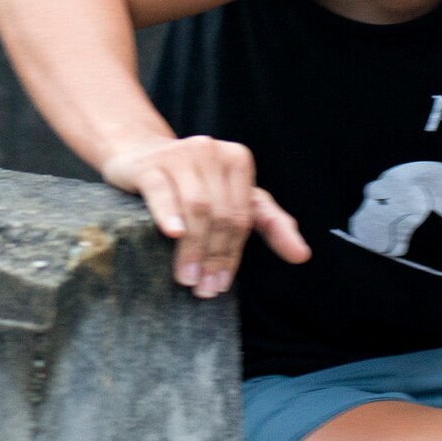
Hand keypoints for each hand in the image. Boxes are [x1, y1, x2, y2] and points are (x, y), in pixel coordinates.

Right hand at [100, 136, 310, 297]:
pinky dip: (169, 213)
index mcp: (238, 161)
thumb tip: (302, 256)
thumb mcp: (234, 197)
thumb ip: (270, 222)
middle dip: (214, 257)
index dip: (233, 255)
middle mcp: (213, 152)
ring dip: (193, 248)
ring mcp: (181, 155)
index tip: (222, 285)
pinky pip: (163, 192)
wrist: (139, 154)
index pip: (242, 217)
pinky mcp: (151, 164)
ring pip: (196, 208)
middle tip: (203, 288)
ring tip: (187, 278)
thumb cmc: (192, 182)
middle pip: (221, 215)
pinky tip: (173, 233)